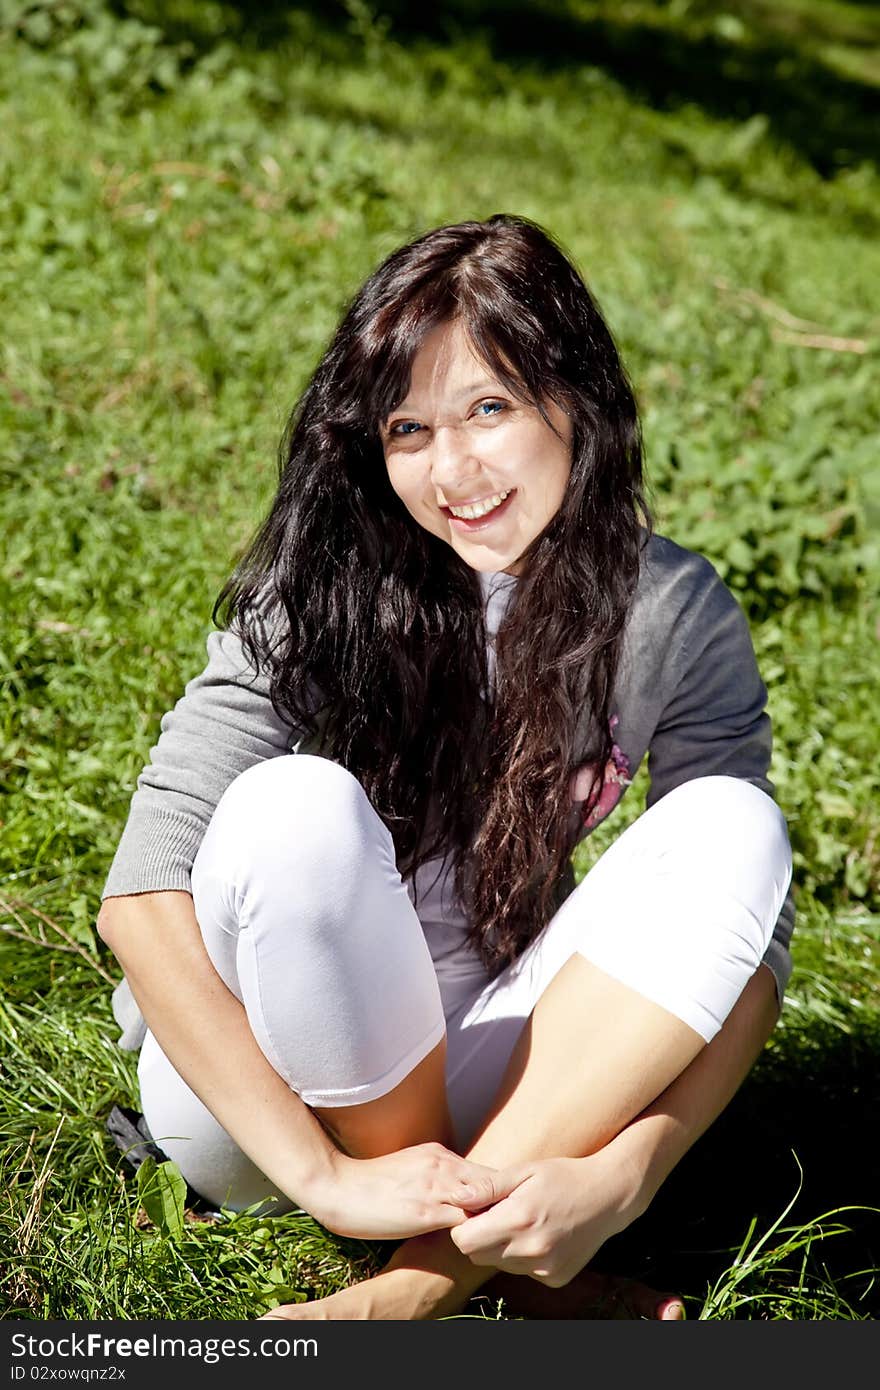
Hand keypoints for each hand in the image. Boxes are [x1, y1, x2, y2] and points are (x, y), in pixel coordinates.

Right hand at [309, 1142, 502, 1240]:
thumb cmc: (369, 1182)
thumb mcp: (410, 1166)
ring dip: (494, 1217)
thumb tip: (454, 1193)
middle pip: (492, 1181)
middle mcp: (442, 1165)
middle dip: (504, 1202)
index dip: (497, 1193)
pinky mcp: (426, 1212)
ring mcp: (436, 1187)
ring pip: (483, 1199)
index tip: (504, 1211)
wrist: (337, 1185)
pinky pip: (465, 1220)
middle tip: (512, 1225)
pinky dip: (476, 1231)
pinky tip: (479, 1244)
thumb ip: (435, 1175)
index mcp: (439, 1153)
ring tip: (501, 1237)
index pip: (483, 1172)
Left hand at [449, 1148, 644, 1287]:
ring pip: (500, 1265)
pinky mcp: (554, 1278)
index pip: (464, 1241)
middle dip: (479, 1236)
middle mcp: (530, 1250)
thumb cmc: (563, 1176)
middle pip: (478, 1256)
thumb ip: (488, 1188)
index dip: (464, 1224)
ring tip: (522, 1221)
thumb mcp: (524, 1171)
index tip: (477, 1209)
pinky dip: (523, 1256)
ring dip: (501, 1247)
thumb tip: (456, 1198)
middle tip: (499, 1213)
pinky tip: (540, 1235)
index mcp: (518, 1220)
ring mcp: (544, 1268)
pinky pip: (523, 1271)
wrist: (609, 1196)